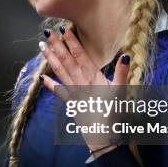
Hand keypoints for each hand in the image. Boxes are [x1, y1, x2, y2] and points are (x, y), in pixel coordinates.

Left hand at [38, 27, 130, 151]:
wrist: (103, 137)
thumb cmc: (114, 114)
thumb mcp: (122, 92)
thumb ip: (122, 73)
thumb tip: (126, 55)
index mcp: (93, 78)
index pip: (81, 56)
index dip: (72, 42)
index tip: (63, 30)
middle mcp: (80, 83)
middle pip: (67, 61)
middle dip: (57, 46)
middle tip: (47, 32)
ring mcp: (74, 93)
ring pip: (60, 72)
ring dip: (51, 59)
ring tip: (42, 47)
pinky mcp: (71, 103)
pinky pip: (59, 91)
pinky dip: (50, 84)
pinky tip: (42, 77)